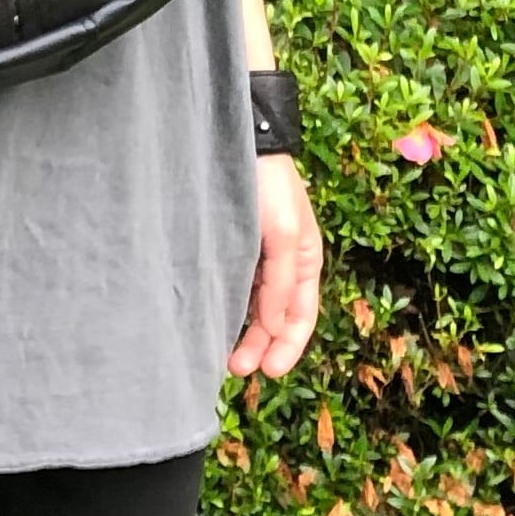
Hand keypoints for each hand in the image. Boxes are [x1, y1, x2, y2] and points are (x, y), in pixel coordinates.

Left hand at [227, 151, 321, 378]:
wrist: (241, 143)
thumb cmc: (269, 185)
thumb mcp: (284, 234)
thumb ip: (281, 282)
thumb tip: (274, 327)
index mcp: (306, 262)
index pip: (301, 316)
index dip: (288, 347)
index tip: (268, 372)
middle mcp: (281, 265)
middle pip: (272, 318)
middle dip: (258, 346)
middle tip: (235, 369)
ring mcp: (253, 258)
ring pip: (248, 307)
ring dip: (239, 333)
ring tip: (220, 356)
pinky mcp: (225, 248)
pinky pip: (228, 288)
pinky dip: (223, 309)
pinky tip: (208, 324)